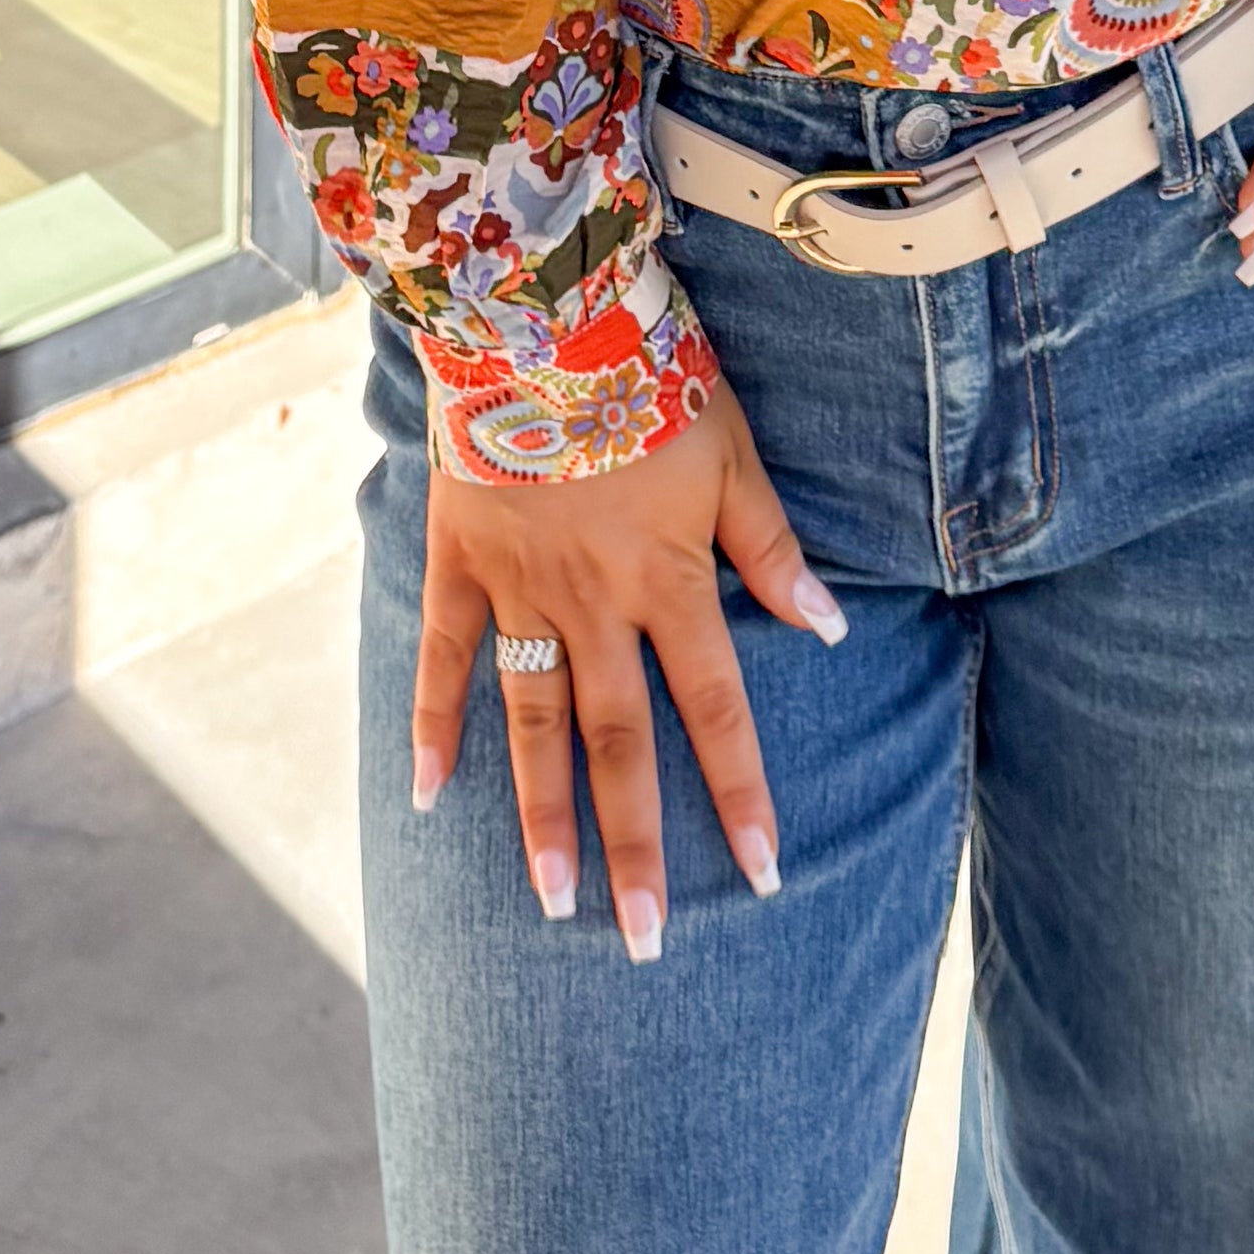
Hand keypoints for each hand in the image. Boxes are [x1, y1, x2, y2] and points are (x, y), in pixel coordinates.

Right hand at [413, 374, 845, 960]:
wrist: (539, 312)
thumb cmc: (650, 374)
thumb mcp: (732, 454)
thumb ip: (770, 548)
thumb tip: (829, 627)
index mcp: (668, 581)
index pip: (715, 711)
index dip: (739, 795)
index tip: (762, 874)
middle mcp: (594, 605)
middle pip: (618, 746)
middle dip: (637, 848)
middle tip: (643, 941)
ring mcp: (518, 591)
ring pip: (533, 724)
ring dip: (542, 819)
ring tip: (554, 901)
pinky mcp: (458, 562)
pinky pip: (441, 658)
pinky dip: (432, 726)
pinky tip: (424, 796)